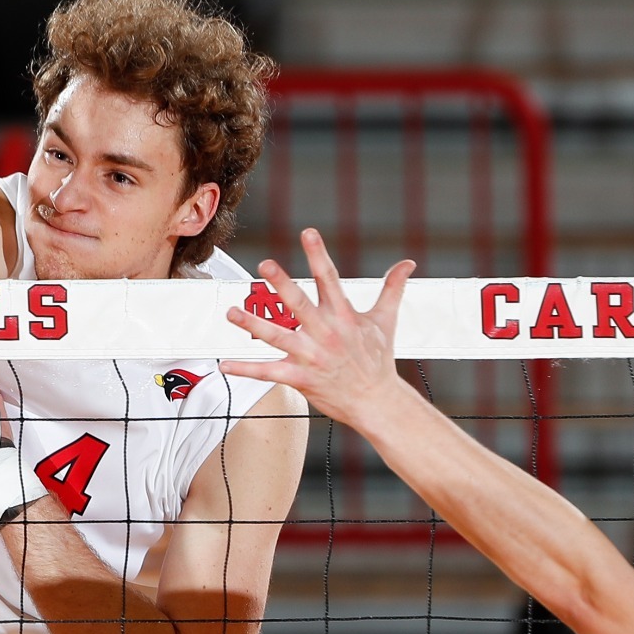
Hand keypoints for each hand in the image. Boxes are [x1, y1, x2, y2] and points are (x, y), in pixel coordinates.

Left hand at [221, 228, 415, 428]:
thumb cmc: (378, 359)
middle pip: (300, 304)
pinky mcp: (301, 378)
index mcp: (343, 315)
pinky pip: (269, 373)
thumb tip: (408, 263)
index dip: (318, 254)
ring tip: (232, 313)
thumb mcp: (385, 321)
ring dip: (253, 325)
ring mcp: (311, 356)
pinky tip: (225, 365)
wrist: (376, 401)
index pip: (330, 278)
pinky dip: (246, 370)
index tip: (308, 233)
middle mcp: (325, 332)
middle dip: (282, 284)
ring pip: (278, 337)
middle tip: (264, 265)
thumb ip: (392, 289)